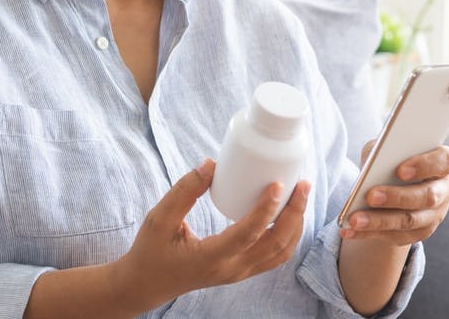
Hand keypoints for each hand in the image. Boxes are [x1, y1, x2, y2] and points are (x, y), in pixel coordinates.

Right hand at [116, 159, 310, 311]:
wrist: (146, 284)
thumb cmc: (151, 250)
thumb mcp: (159, 218)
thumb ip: (184, 191)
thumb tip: (212, 163)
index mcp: (210, 258)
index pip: (248, 234)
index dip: (267, 209)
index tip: (278, 184)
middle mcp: (230, 270)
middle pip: (276, 245)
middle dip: (294, 213)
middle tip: (302, 184)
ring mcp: (238, 274)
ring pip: (280, 253)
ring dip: (296, 225)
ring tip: (300, 196)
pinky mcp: (240, 272)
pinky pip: (274, 257)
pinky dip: (288, 236)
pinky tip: (288, 215)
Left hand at [340, 141, 448, 246]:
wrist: (393, 183)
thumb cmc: (391, 158)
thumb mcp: (386, 149)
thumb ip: (382, 150)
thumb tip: (370, 165)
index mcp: (442, 163)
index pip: (444, 161)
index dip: (424, 165)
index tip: (400, 170)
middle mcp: (444, 190)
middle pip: (427, 196)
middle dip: (397, 197)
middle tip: (371, 196)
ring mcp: (434, 215)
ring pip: (409, 221)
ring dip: (379, 221)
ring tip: (354, 220)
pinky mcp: (419, 233)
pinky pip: (395, 237)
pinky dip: (369, 234)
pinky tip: (349, 231)